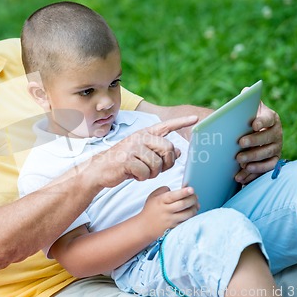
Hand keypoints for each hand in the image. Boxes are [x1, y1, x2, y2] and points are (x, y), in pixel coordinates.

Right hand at [83, 116, 197, 188]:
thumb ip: (160, 152)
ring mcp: (133, 147)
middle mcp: (140, 137)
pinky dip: (142, 178)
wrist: (101, 169)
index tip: (195, 118)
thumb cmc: (124, 162)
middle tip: (157, 169)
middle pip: (168, 148)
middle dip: (167, 163)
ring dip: (152, 173)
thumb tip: (179, 152)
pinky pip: (145, 172)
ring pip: (157, 163)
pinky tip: (133, 175)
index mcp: (145, 134)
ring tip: (142, 172)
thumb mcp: (143, 154)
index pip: (166, 126)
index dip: (181, 122)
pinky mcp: (127, 159)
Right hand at [136, 186, 197, 238]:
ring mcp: (171, 220)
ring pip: (187, 214)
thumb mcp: (153, 196)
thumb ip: (163, 190)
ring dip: (194, 208)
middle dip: (192, 199)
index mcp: (160, 201)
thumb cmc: (150, 210)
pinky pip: (186, 221)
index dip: (183, 192)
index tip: (191, 189)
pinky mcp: (174, 227)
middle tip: (195, 196)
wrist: (145, 227)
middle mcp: (166, 211)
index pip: (173, 196)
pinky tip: (192, 212)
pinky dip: (192, 216)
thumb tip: (176, 189)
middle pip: (183, 204)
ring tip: (196, 204)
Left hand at [235, 100, 282, 183]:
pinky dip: (256, 172)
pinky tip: (243, 174)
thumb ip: (246, 101)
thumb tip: (247, 91)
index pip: (269, 118)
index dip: (262, 121)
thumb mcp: (247, 110)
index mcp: (271, 118)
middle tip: (240, 143)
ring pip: (267, 153)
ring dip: (253, 157)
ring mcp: (276, 147)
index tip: (253, 124)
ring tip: (239, 161)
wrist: (250, 135)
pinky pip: (267, 168)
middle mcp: (277, 133)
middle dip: (254, 141)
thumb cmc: (247, 121)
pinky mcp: (274, 161)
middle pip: (268, 138)